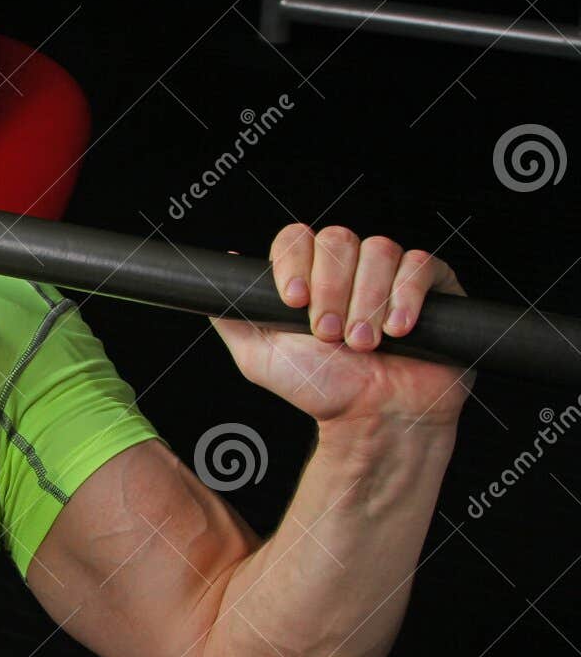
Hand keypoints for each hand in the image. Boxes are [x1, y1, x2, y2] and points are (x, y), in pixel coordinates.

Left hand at [208, 224, 474, 428]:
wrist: (373, 419)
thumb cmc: (322, 389)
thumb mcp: (259, 356)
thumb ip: (233, 315)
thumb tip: (223, 267)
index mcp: (311, 275)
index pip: (296, 238)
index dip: (293, 262)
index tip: (293, 300)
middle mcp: (350, 268)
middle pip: (337, 240)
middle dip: (330, 290)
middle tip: (328, 335)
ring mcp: (392, 274)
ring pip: (379, 250)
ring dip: (366, 302)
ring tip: (363, 344)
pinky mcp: (433, 286)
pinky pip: (421, 266)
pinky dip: (405, 298)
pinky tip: (398, 332)